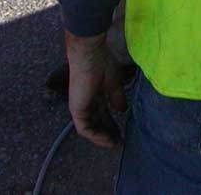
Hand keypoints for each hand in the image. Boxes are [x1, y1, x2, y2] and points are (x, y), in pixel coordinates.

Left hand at [65, 31, 127, 147]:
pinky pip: (85, 129)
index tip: (123, 132)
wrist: (90, 55)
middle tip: (120, 142)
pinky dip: (96, 136)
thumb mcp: (115, 83)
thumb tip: (122, 110)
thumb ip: (117, 98)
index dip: (112, 123)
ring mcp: (81, 107)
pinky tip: (108, 140)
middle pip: (98, 122)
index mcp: (95, 94)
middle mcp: (87, 102)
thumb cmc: (103, 63)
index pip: (103, 113)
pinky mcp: (77, 110)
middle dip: (109, 132)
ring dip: (103, 138)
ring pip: (91, 128)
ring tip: (115, 144)